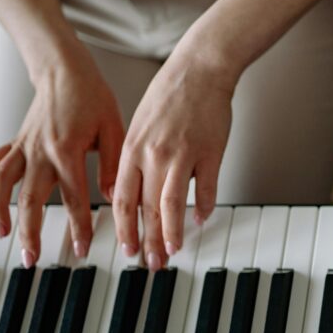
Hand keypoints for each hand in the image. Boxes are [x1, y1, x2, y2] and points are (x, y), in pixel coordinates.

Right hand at [0, 46, 123, 267]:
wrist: (64, 69)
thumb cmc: (93, 97)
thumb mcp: (115, 129)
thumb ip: (111, 165)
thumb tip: (113, 198)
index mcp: (67, 151)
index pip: (73, 199)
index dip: (78, 227)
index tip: (82, 250)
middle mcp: (40, 152)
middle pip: (30, 201)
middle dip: (30, 233)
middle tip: (32, 259)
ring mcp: (24, 147)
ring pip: (3, 185)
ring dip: (0, 212)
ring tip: (3, 236)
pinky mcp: (16, 142)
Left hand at [113, 52, 232, 270]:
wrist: (200, 68)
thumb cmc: (170, 95)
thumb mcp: (139, 125)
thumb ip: (134, 160)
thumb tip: (131, 193)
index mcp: (132, 149)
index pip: (122, 199)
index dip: (124, 229)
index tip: (127, 249)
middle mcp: (153, 154)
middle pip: (146, 208)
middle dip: (147, 240)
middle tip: (150, 263)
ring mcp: (182, 154)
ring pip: (172, 204)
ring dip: (172, 232)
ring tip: (173, 251)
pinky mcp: (209, 152)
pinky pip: (206, 188)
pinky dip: (204, 207)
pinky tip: (201, 219)